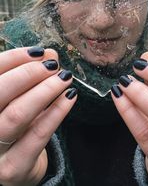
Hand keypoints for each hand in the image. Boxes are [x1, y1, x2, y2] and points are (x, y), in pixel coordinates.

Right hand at [0, 47, 76, 185]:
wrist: (16, 166)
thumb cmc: (16, 127)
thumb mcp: (18, 100)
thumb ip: (30, 78)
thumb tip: (50, 54)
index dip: (14, 58)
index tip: (38, 52)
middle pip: (0, 92)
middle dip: (28, 73)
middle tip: (52, 65)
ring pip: (18, 113)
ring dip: (46, 90)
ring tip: (65, 77)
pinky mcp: (14, 167)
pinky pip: (38, 134)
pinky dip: (57, 111)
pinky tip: (70, 96)